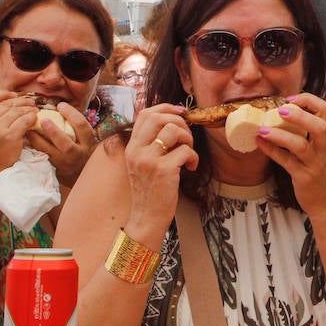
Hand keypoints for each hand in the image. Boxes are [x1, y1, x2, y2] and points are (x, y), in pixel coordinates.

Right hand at [0, 90, 38, 182]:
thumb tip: (7, 100)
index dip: (4, 94)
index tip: (14, 95)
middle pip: (6, 104)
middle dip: (21, 101)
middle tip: (31, 103)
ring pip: (17, 111)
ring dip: (28, 109)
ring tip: (34, 110)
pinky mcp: (8, 136)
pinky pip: (24, 120)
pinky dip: (32, 117)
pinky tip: (35, 119)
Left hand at [26, 103, 95, 188]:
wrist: (81, 173)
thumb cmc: (82, 149)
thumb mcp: (86, 139)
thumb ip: (76, 126)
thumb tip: (60, 107)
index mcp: (88, 142)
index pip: (81, 125)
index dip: (71, 114)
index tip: (60, 105)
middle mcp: (78, 154)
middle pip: (66, 143)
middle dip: (53, 131)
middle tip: (43, 119)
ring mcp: (65, 163)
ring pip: (49, 152)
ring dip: (37, 139)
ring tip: (29, 128)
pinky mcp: (54, 168)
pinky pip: (41, 156)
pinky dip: (33, 147)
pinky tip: (27, 138)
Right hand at [123, 105, 197, 233]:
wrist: (147, 217)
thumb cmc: (151, 189)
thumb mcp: (144, 163)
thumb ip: (152, 143)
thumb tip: (174, 119)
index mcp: (131, 146)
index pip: (145, 114)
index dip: (166, 108)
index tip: (181, 113)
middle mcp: (137, 150)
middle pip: (159, 117)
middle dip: (180, 122)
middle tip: (186, 138)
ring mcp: (148, 160)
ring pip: (173, 130)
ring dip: (188, 138)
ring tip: (188, 152)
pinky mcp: (163, 170)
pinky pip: (185, 150)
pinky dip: (193, 157)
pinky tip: (190, 167)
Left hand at [253, 95, 325, 217]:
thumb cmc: (318, 173)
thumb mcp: (318, 150)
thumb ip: (307, 134)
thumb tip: (283, 115)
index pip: (325, 110)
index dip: (308, 100)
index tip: (290, 98)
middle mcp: (323, 149)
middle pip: (319, 126)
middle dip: (300, 115)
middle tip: (280, 109)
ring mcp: (314, 164)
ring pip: (301, 146)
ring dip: (281, 135)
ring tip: (262, 128)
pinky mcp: (304, 177)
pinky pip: (287, 162)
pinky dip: (272, 151)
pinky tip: (259, 143)